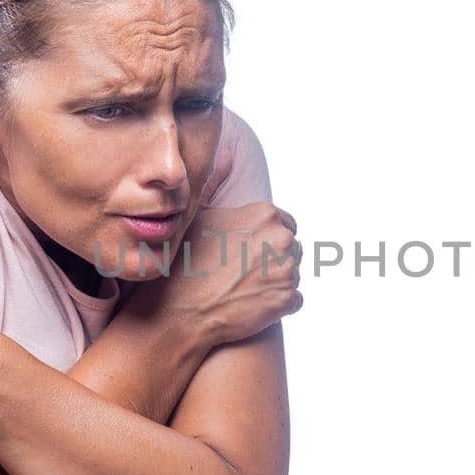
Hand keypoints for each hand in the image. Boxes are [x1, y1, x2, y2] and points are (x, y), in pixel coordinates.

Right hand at [122, 202, 303, 347]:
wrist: (179, 311)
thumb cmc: (185, 263)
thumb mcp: (199, 217)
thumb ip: (221, 197)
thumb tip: (221, 163)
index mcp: (265, 214)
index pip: (285, 222)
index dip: (267, 238)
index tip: (250, 250)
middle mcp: (281, 238)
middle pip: (290, 248)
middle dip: (273, 258)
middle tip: (243, 272)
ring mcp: (286, 270)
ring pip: (292, 274)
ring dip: (275, 282)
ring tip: (245, 289)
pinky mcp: (286, 300)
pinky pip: (295, 301)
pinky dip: (279, 305)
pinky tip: (253, 306)